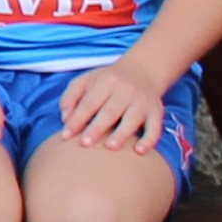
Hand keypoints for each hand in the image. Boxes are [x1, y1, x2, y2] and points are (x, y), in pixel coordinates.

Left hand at [55, 60, 174, 150]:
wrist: (142, 71)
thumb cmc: (106, 81)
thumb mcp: (85, 81)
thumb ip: (70, 96)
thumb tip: (65, 118)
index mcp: (106, 82)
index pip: (89, 103)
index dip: (77, 119)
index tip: (65, 135)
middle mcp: (126, 91)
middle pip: (110, 111)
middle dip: (97, 128)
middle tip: (85, 143)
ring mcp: (142, 102)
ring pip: (133, 119)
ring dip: (122, 133)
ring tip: (111, 147)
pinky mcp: (156, 112)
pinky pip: (155, 127)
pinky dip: (149, 139)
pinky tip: (139, 150)